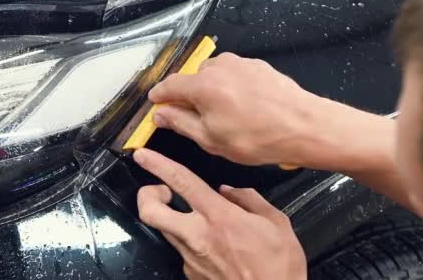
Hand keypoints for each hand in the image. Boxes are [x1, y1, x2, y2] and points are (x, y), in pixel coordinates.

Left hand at [134, 148, 306, 279]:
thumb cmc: (279, 266)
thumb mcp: (277, 223)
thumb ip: (250, 200)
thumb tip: (229, 191)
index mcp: (220, 217)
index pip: (182, 182)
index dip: (158, 165)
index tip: (142, 155)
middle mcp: (198, 237)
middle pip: (150, 212)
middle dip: (146, 195)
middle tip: (160, 190)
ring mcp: (191, 258)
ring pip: (165, 230)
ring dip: (170, 217)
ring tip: (194, 217)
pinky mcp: (191, 274)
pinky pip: (183, 250)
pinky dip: (191, 241)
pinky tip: (212, 245)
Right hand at [149, 52, 320, 164]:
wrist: (304, 126)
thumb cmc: (258, 138)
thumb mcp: (211, 139)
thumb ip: (181, 123)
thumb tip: (161, 114)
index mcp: (203, 85)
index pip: (169, 85)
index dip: (159, 96)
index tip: (156, 103)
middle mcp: (219, 67)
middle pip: (192, 79)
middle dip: (189, 96)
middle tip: (195, 119)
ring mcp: (240, 63)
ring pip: (213, 75)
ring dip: (211, 91)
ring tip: (224, 116)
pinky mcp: (258, 65)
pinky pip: (233, 74)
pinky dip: (230, 88)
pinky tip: (243, 108)